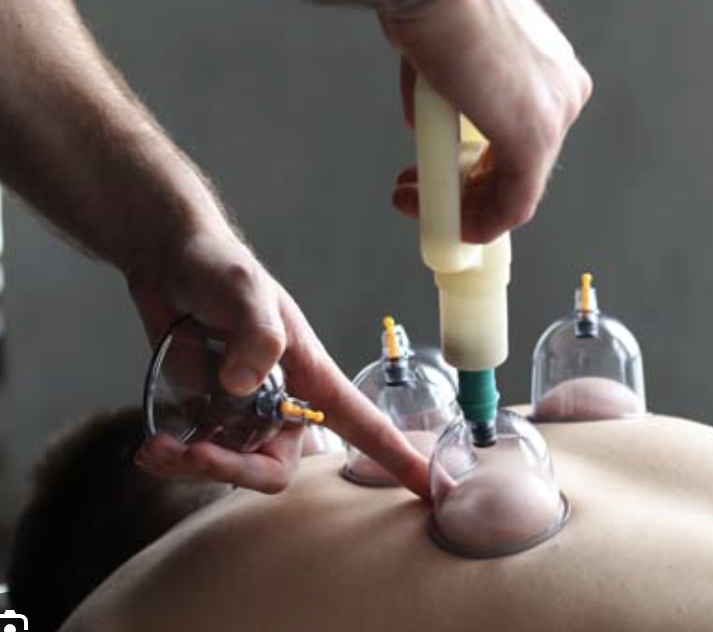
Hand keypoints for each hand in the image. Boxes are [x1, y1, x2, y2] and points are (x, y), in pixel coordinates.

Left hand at [130, 225, 430, 495]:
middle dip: (235, 470)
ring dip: (195, 467)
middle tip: (192, 454)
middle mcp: (281, 403)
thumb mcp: (245, 291)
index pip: (363, 425)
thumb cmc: (221, 267)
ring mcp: (241, 412)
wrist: (166, 260)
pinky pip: (199, 455)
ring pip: (233, 466)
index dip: (396, 458)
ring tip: (157, 450)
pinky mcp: (204, 413)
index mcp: (310, 376)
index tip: (428, 489)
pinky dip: (174, 460)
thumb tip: (242, 386)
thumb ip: (255, 336)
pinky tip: (152, 448)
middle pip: (276, 466)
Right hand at [380, 0, 591, 242]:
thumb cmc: (434, 4)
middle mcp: (561, 89)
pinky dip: (480, 224)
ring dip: (461, 209)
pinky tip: (450, 226)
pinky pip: (513, 205)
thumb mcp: (444, 54)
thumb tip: (427, 125)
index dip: (475, 167)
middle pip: (519, 166)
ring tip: (414, 201)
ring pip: (516, 190)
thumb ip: (446, 97)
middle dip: (464, 189)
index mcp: (548, 66)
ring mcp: (553, 115)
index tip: (439, 173)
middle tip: (421, 193)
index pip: (518, 137)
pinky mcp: (534, 138)